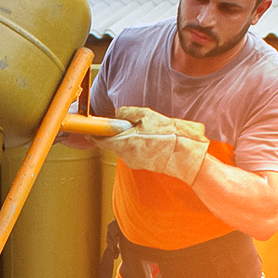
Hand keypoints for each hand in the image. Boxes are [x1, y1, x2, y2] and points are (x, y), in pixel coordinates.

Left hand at [89, 106, 209, 184]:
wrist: (185, 156)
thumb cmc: (168, 135)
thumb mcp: (147, 115)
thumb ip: (127, 113)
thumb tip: (117, 114)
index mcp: (124, 142)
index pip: (100, 140)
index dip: (95, 134)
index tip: (91, 129)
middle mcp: (125, 154)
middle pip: (112, 143)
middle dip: (114, 134)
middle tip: (122, 124)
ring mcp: (133, 161)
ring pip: (122, 148)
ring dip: (126, 139)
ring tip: (141, 130)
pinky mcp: (141, 165)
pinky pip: (131, 153)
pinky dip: (134, 145)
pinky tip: (147, 139)